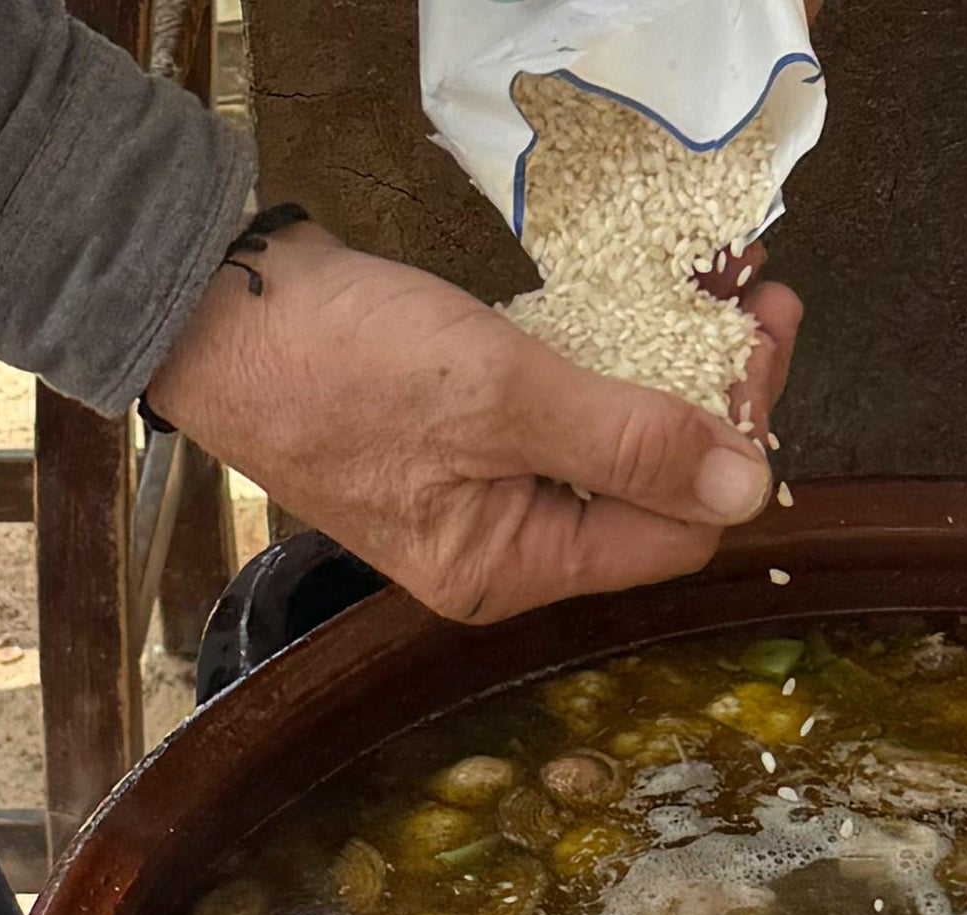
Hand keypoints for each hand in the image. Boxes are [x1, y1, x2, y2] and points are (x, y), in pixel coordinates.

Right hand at [143, 224, 806, 625]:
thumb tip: (746, 487)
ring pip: (614, 445)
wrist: (204, 305)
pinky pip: (566, 412)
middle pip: (651, 492)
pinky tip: (647, 309)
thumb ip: (628, 443)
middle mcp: (502, 548)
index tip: (762, 346)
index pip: (672, 534)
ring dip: (672, 374)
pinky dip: (612, 363)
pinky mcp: (461, 433)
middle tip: (759, 307)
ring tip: (722, 291)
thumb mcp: (500, 395)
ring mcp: (479, 491)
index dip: (733, 444)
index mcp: (509, 570)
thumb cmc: (337, 361)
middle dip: (714, 403)